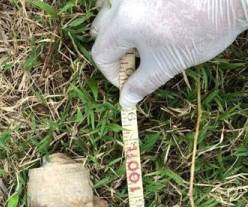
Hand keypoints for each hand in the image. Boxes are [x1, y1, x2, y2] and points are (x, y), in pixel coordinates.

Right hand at [91, 0, 247, 106]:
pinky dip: (131, 10)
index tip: (128, 82)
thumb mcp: (169, 63)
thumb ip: (142, 83)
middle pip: (102, 30)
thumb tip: (126, 100)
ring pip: (112, 10)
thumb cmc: (202, 29)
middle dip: (114, 49)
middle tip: (135, 60)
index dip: (112, 73)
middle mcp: (123, 3)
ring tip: (142, 38)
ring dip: (119, 27)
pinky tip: (149, 17)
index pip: (101, 54)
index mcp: (123, 24)